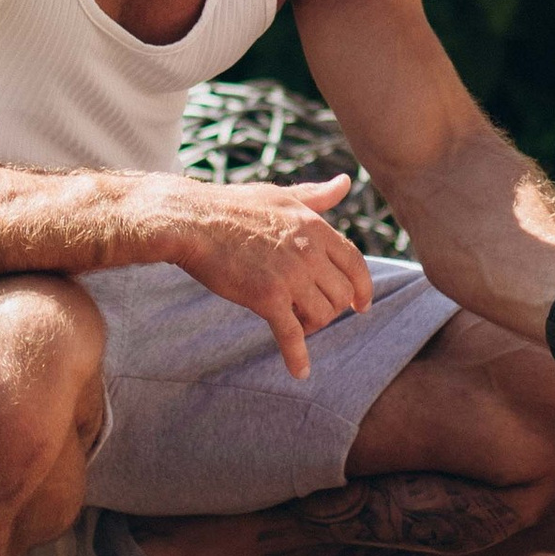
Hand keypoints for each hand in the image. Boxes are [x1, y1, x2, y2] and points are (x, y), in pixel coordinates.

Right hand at [144, 174, 373, 377]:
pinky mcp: (267, 298)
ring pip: (322, 315)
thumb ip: (316, 196)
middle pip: (341, 294)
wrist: (192, 221)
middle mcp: (309, 252)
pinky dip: (297, 357)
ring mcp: (290, 276)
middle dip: (331, 308)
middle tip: (313, 313)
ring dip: (312, 326)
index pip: (355, 263)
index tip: (362, 304)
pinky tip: (300, 372)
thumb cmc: (233, 206)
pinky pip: (292, 335)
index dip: (363, 288)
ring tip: (296, 324)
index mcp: (315, 227)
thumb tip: (345, 183)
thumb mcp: (281, 195)